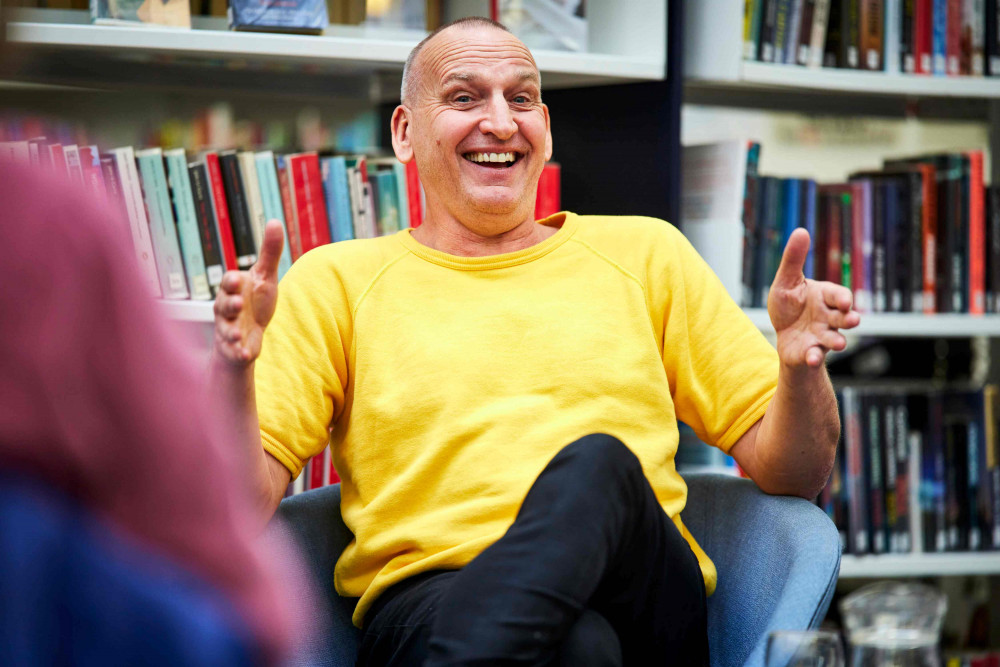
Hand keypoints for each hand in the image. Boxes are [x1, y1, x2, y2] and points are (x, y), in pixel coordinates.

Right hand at [213, 220, 283, 365]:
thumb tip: (275, 220)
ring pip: (225, 329)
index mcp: (233, 290)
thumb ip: (270, 251)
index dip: (231, 282)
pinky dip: (238, 352)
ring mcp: (228, 329)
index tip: (237, 279)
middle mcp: (226, 309)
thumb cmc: (254, 301)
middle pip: (223, 305)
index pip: (228, 282)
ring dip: (230, 331)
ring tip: (237, 334)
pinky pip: (233, 351)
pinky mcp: (234, 348)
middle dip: (228, 304)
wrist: (247, 335)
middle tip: (237, 303)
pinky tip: (245, 355)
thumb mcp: (265, 276)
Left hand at [768, 228, 860, 368]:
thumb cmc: (789, 305)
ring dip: (838, 340)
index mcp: (824, 297)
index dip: (843, 298)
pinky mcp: (811, 352)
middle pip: (843, 317)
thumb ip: (793, 260)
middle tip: (853, 320)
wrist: (784, 335)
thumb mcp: (786, 281)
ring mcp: (822, 336)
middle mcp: (828, 317)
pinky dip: (813, 357)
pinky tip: (810, 357)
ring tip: (839, 343)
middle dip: (848, 319)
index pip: (839, 295)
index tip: (845, 301)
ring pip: (834, 338)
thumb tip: (801, 230)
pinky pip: (814, 355)